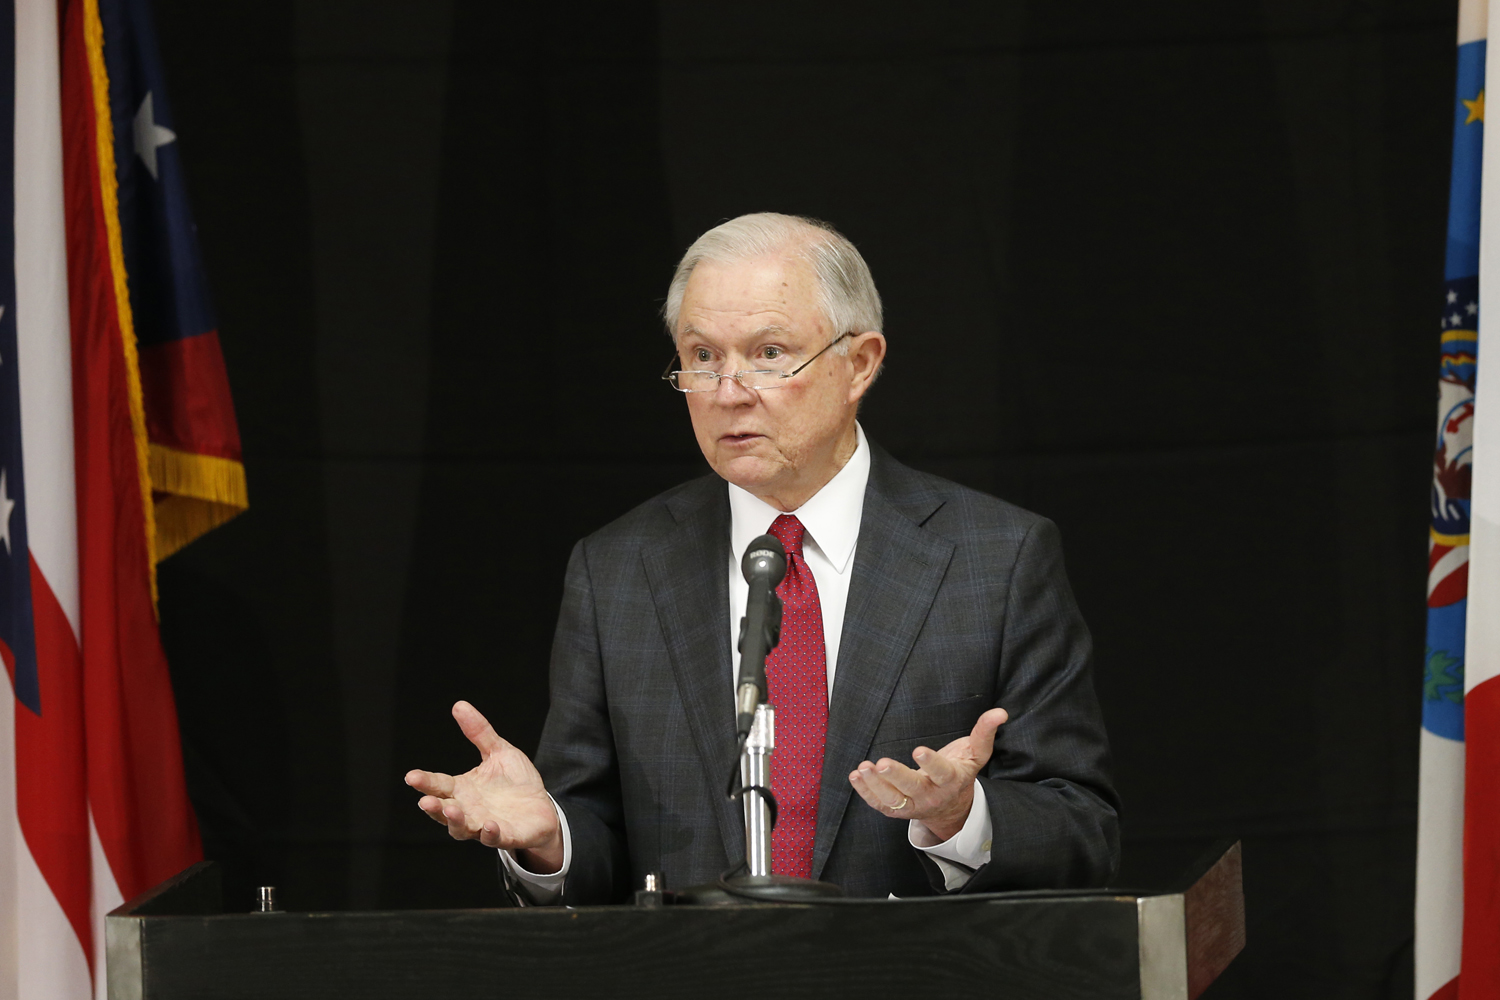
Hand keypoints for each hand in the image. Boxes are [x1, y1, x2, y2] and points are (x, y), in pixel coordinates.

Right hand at [404, 700, 563, 872]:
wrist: (542, 807)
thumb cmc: (516, 782)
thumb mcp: (499, 752)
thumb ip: (480, 732)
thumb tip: (459, 705)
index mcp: (463, 789)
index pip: (439, 785)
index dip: (425, 782)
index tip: (411, 776)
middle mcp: (468, 810)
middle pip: (443, 811)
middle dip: (434, 807)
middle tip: (425, 800)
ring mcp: (484, 825)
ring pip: (462, 829)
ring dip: (455, 822)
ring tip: (452, 810)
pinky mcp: (504, 835)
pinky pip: (493, 838)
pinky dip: (489, 833)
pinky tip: (488, 824)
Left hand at [848, 707, 1008, 842]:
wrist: (951, 807)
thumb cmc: (960, 773)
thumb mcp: (975, 755)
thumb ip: (984, 733)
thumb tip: (999, 713)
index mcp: (951, 780)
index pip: (942, 773)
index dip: (931, 763)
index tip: (918, 750)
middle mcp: (931, 795)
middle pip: (913, 788)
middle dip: (896, 776)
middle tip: (880, 763)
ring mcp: (912, 806)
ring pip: (892, 800)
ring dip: (875, 785)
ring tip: (863, 768)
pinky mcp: (897, 811)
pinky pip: (880, 805)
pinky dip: (865, 792)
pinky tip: (856, 775)